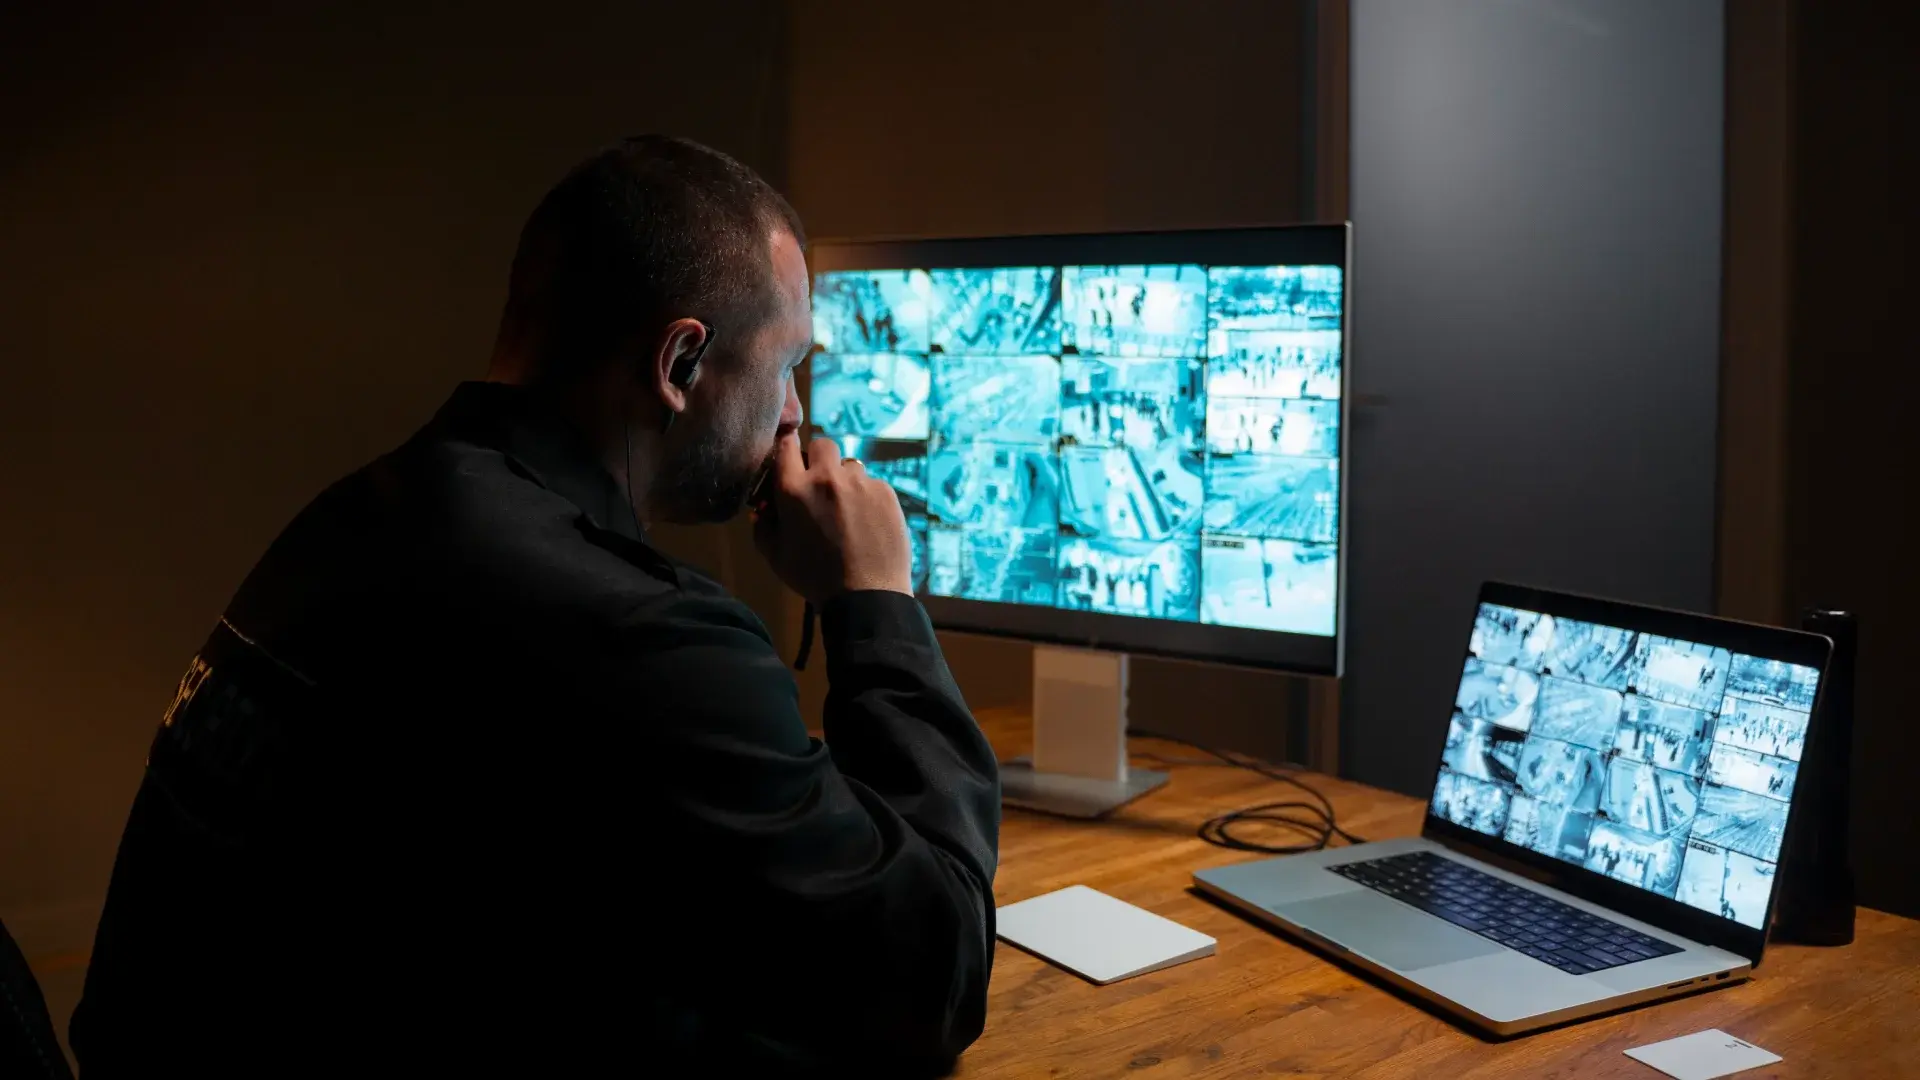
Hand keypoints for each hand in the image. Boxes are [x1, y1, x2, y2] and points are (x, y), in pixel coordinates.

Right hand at [752, 434, 912, 602]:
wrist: (866, 596)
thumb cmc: (814, 579)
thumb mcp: (775, 556)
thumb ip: (763, 527)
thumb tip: (763, 509)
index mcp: (794, 489)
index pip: (786, 445)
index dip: (787, 448)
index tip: (791, 460)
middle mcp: (827, 477)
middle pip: (823, 445)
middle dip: (820, 460)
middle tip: (821, 485)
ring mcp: (860, 483)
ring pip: (850, 466)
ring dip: (845, 480)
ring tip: (847, 509)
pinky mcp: (886, 492)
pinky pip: (872, 483)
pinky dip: (867, 497)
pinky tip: (868, 522)